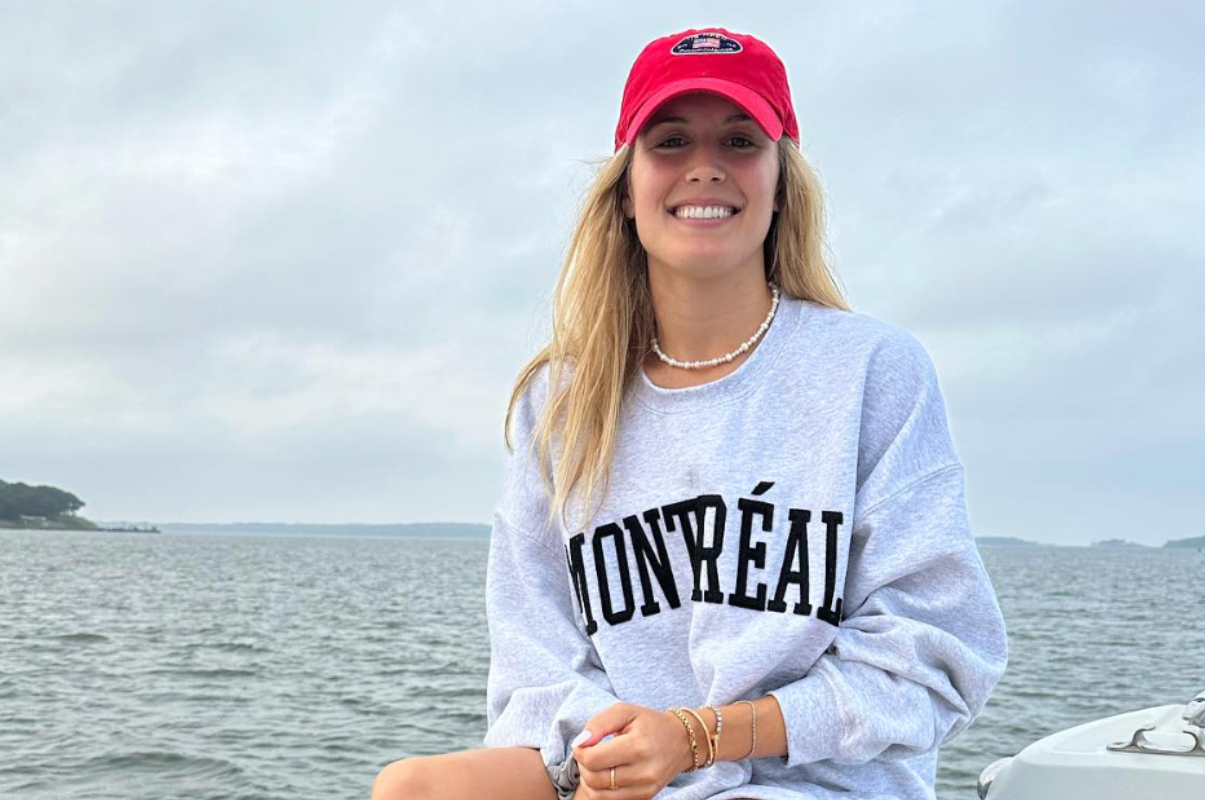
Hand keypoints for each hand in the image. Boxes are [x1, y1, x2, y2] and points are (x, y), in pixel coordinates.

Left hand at [570, 702, 695, 799]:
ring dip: (589, 780)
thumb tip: (580, 742)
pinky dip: (601, 790)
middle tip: (587, 753)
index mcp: (637, 746)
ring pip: (599, 795)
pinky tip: (606, 774)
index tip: (582, 743)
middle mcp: (643, 772)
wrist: (681, 741)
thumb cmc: (649, 723)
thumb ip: (599, 723)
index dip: (579, 752)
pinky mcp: (645, 797)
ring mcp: (645, 789)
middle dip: (583, 766)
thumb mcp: (625, 711)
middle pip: (594, 779)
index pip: (593, 760)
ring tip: (595, 764)